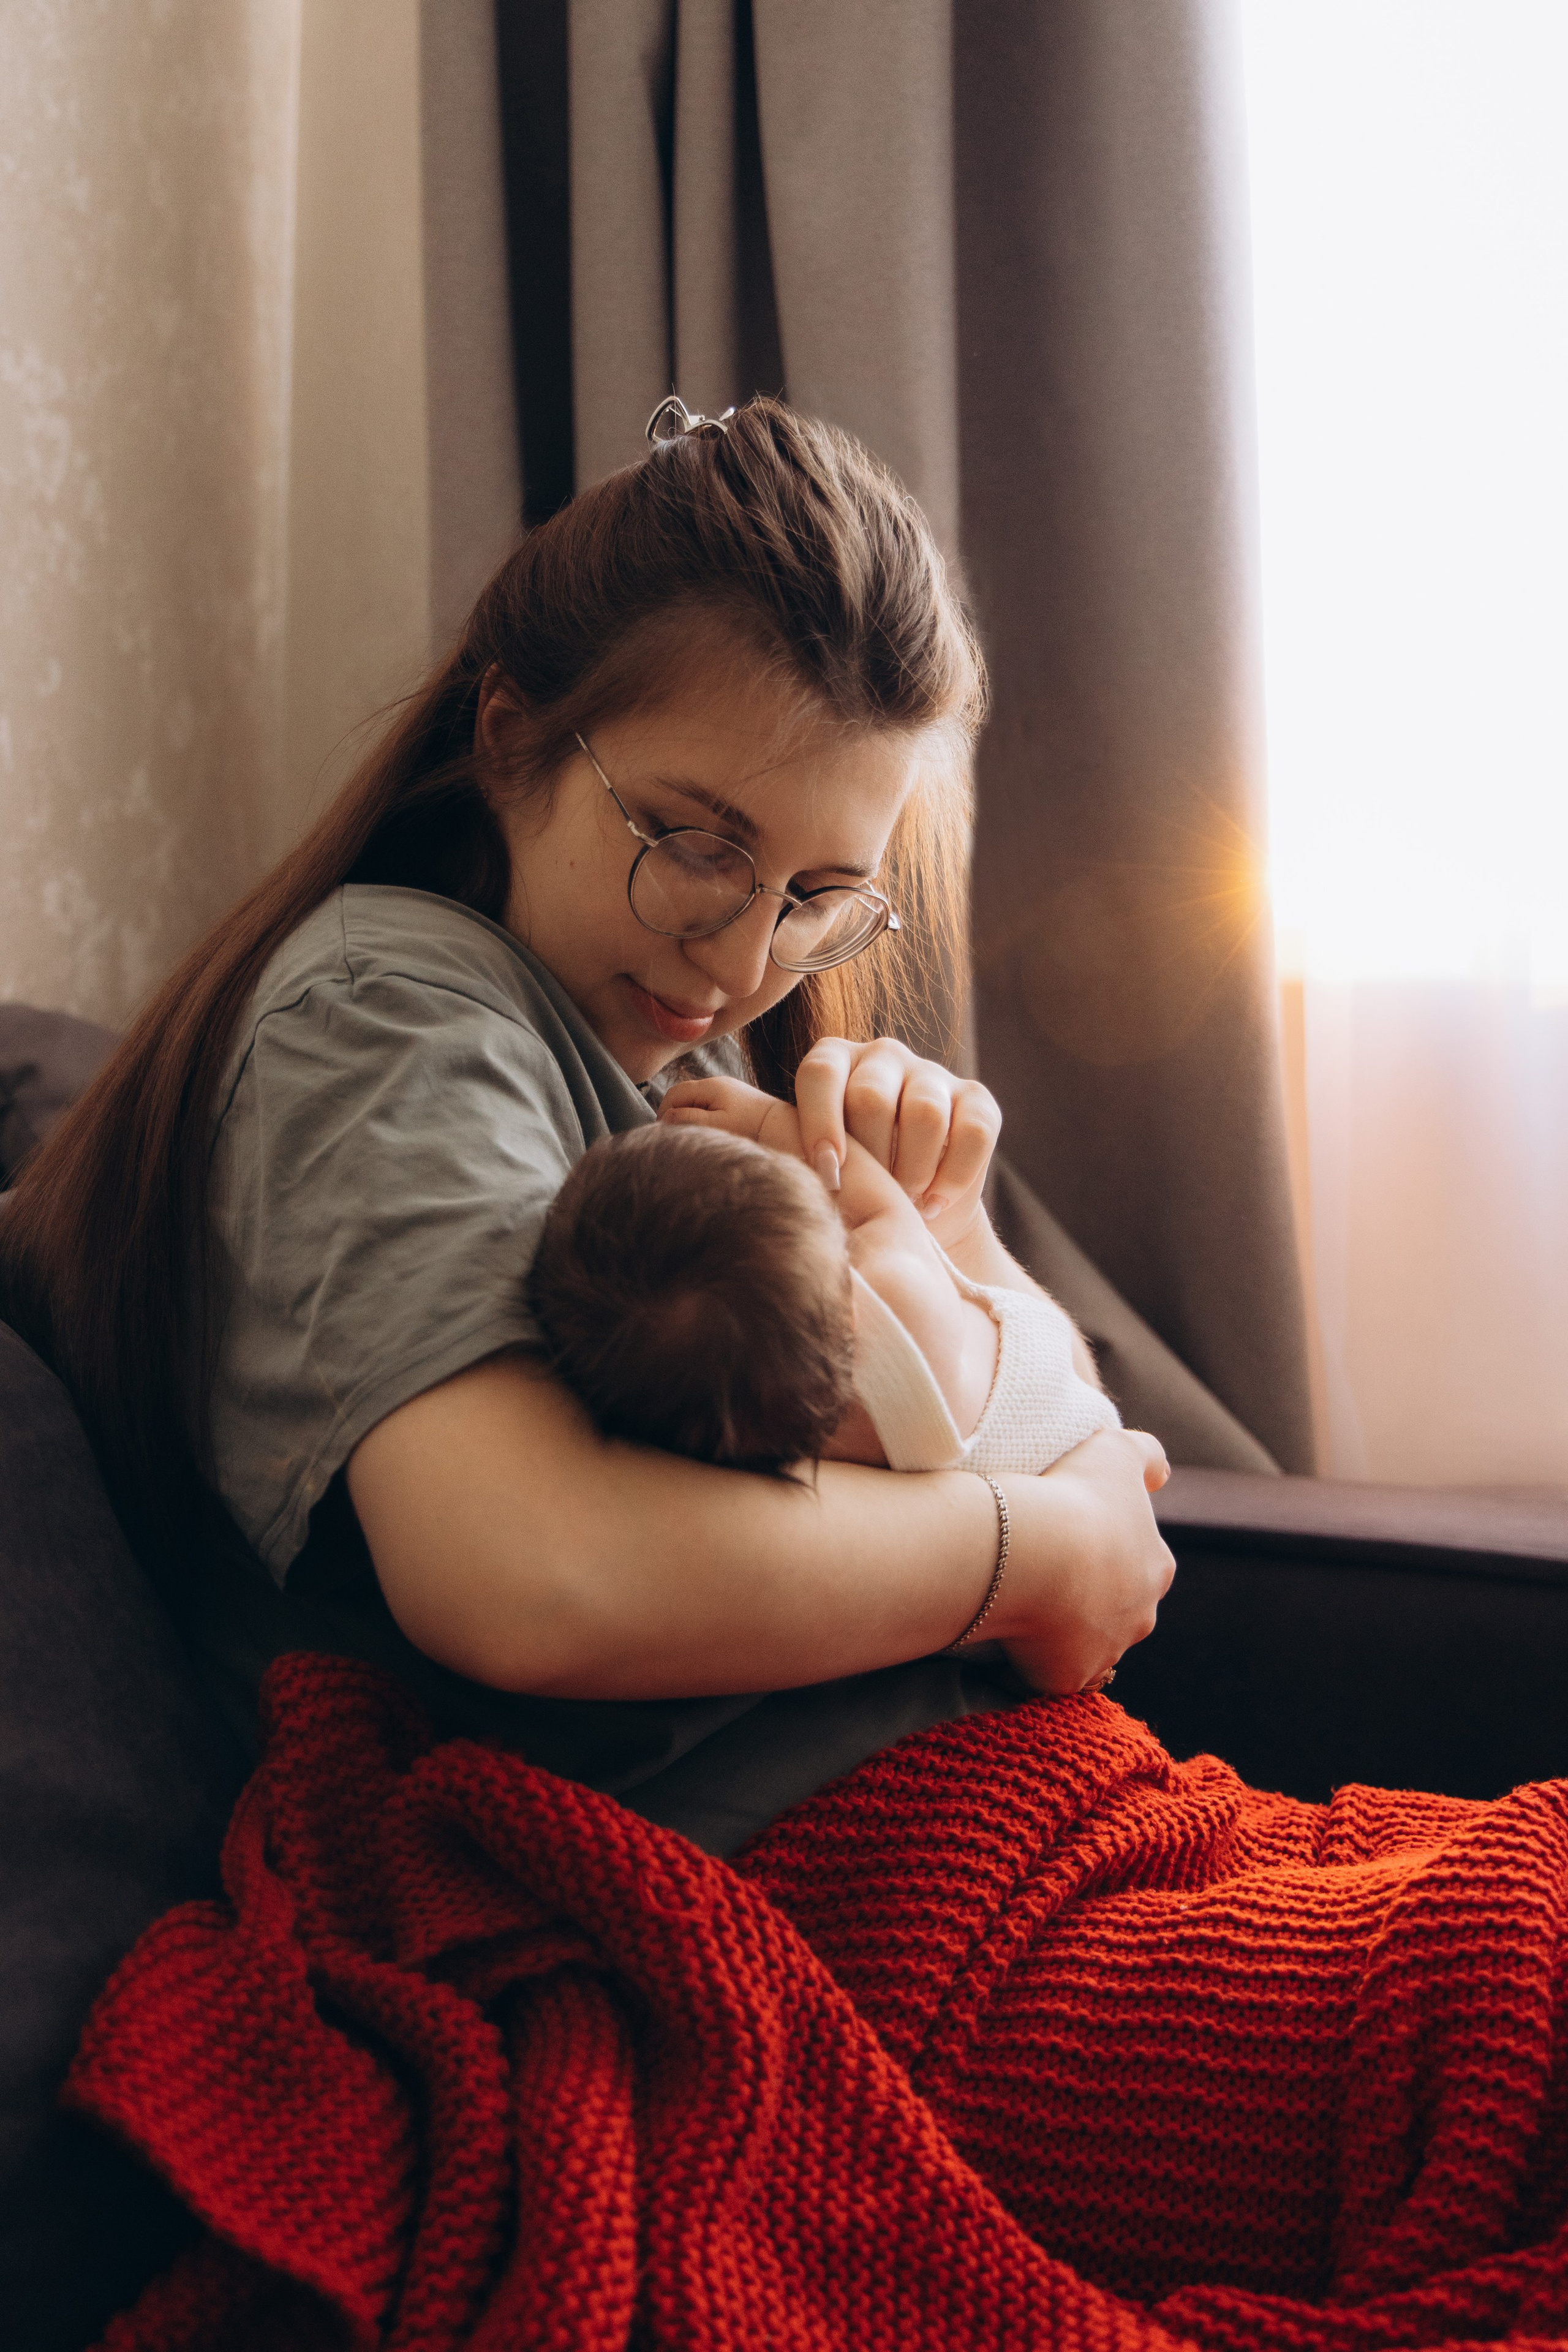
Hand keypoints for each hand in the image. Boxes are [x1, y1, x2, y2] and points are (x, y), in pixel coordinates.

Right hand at [659, 1074, 802, 1156]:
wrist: (781, 1125)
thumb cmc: (750, 1127)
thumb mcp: (717, 1124)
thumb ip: (690, 1119)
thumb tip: (666, 1116)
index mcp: (711, 1086)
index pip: (674, 1093)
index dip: (663, 1111)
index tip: (663, 1133)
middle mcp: (717, 1083)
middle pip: (683, 1095)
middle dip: (674, 1113)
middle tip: (674, 1135)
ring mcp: (726, 1089)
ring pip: (695, 1100)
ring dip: (688, 1115)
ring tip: (691, 1134)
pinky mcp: (734, 1098)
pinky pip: (709, 1103)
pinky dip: (702, 1115)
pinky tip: (707, 1130)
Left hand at [793, 1037, 1001, 1243]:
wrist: (913, 1216)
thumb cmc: (850, 1188)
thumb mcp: (811, 1163)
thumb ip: (782, 1141)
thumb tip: (741, 1123)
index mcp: (833, 1062)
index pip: (821, 1073)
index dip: (821, 1123)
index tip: (828, 1174)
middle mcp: (882, 1057)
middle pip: (872, 1097)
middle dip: (872, 1159)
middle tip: (871, 1197)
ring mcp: (932, 1073)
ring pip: (924, 1113)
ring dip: (911, 1171)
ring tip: (903, 1203)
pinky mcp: (977, 1099)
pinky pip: (973, 1132)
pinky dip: (952, 1177)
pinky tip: (933, 1202)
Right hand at [992, 1429, 1174, 1695]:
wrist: (1033, 1551)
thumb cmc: (1075, 1496)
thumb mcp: (1117, 1451)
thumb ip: (1147, 1456)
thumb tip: (1160, 1474)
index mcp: (1156, 1565)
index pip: (1138, 1563)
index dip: (1104, 1551)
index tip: (1069, 1537)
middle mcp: (1142, 1615)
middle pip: (1117, 1609)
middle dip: (1089, 1598)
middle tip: (1043, 1572)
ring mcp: (1106, 1651)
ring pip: (1086, 1644)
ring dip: (1061, 1629)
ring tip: (1021, 1601)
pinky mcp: (1069, 1678)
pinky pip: (1050, 1673)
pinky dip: (1033, 1659)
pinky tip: (1008, 1634)